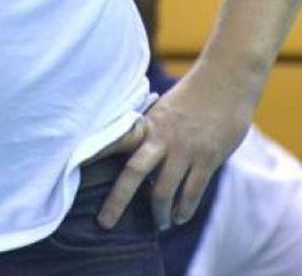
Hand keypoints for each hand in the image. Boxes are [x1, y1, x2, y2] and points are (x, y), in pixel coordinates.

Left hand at [96, 65, 255, 230]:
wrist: (228, 77)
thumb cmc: (195, 93)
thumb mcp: (166, 108)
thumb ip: (152, 131)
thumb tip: (140, 153)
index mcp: (149, 124)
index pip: (116, 139)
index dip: (94, 153)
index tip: (73, 167)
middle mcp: (163, 138)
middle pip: (133, 173)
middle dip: (117, 201)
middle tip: (105, 223)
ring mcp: (186, 149)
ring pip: (164, 191)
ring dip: (159, 213)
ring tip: (160, 223)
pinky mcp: (208, 158)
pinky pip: (192, 193)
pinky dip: (184, 210)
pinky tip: (180, 217)